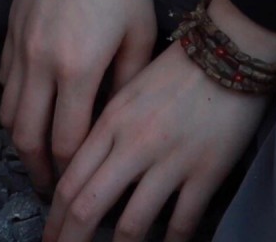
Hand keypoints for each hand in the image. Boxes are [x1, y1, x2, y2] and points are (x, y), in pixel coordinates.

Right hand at [0, 0, 157, 193]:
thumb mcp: (139, 28)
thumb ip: (127, 80)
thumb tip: (117, 116)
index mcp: (78, 66)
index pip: (66, 140)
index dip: (72, 170)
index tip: (81, 186)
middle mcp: (39, 61)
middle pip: (26, 136)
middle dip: (38, 170)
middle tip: (52, 186)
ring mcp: (19, 43)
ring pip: (7, 110)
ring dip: (21, 138)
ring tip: (40, 150)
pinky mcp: (10, 26)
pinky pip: (3, 78)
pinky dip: (14, 101)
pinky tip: (33, 101)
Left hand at [44, 0, 275, 241]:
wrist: (226, 52)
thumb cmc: (175, 67)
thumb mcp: (129, 89)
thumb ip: (107, 127)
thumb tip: (87, 167)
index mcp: (111, 121)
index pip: (70, 180)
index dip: (55, 218)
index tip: (49, 236)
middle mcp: (134, 144)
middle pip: (88, 207)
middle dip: (70, 240)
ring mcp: (170, 161)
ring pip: (132, 224)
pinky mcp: (206, 172)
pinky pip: (182, 222)